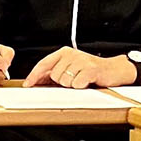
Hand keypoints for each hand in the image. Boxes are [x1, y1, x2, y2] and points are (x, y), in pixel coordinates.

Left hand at [23, 47, 137, 88]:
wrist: (114, 70)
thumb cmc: (91, 71)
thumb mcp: (70, 69)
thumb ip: (54, 73)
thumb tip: (36, 81)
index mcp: (64, 53)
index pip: (44, 64)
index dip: (34, 75)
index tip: (27, 85)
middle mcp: (71, 54)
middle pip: (54, 76)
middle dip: (62, 83)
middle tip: (74, 80)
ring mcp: (81, 61)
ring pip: (65, 81)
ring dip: (73, 85)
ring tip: (81, 80)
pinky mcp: (90, 69)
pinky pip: (77, 84)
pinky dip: (81, 86)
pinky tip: (87, 82)